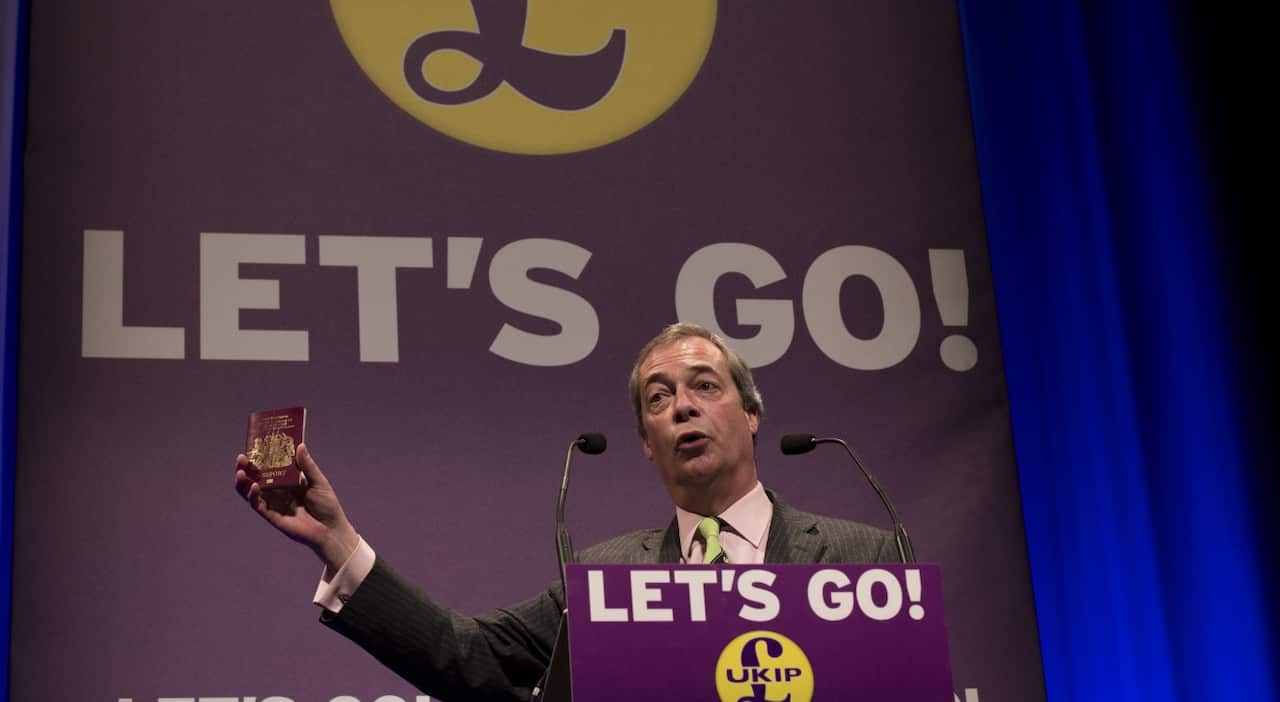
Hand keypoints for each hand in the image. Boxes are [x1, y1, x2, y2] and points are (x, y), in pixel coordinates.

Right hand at [234, 443, 358, 572]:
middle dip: (247, 468)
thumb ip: (307, 466)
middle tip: (241, 458)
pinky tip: (254, 486)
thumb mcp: (318, 482)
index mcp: (289, 481)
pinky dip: (254, 496)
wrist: (331, 529)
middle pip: (257, 478)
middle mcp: (279, 492)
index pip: (271, 467)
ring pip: (253, 492)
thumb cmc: (327, 505)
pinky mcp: (273, 516)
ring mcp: (274, 504)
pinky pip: (259, 505)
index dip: (261, 458)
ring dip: (244, 482)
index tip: (254, 446)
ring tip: (240, 471)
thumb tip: (300, 445)